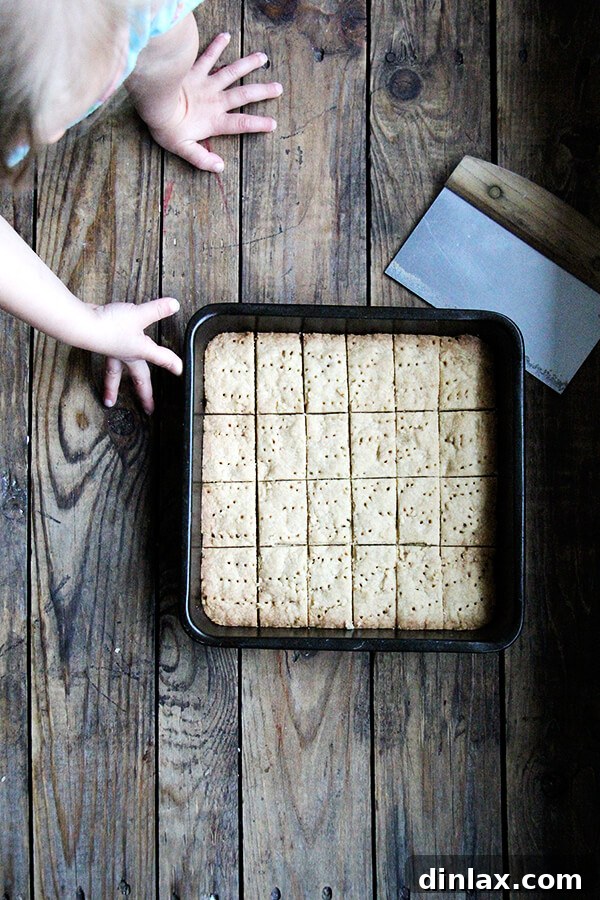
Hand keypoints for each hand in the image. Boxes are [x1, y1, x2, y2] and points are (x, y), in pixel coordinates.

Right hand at [90, 297, 182, 414]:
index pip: (161, 358)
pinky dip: (106, 368)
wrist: (82, 325)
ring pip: (114, 375)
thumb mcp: (138, 315)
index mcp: (139, 351)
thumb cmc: (109, 325)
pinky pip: (107, 361)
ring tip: (109, 401)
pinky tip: (106, 360)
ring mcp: (113, 353)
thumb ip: (157, 310)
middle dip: (144, 395)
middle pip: (138, 379)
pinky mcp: (101, 345)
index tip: (179, 371)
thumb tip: (174, 305)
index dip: (172, 364)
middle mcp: (126, 356)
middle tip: (148, 409)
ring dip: (112, 388)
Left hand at [147, 32, 282, 171]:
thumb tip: (219, 167)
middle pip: (244, 94)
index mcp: (215, 121)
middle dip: (263, 91)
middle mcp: (215, 100)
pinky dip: (216, 45)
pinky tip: (226, 35)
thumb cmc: (167, 128)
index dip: (258, 124)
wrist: (154, 104)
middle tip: (278, 87)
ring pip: (232, 72)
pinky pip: (208, 56)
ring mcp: (206, 84)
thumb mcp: (184, 150)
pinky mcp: (194, 71)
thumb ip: (202, 159)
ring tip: (263, 58)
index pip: (242, 123)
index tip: (273, 123)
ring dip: (248, 64)